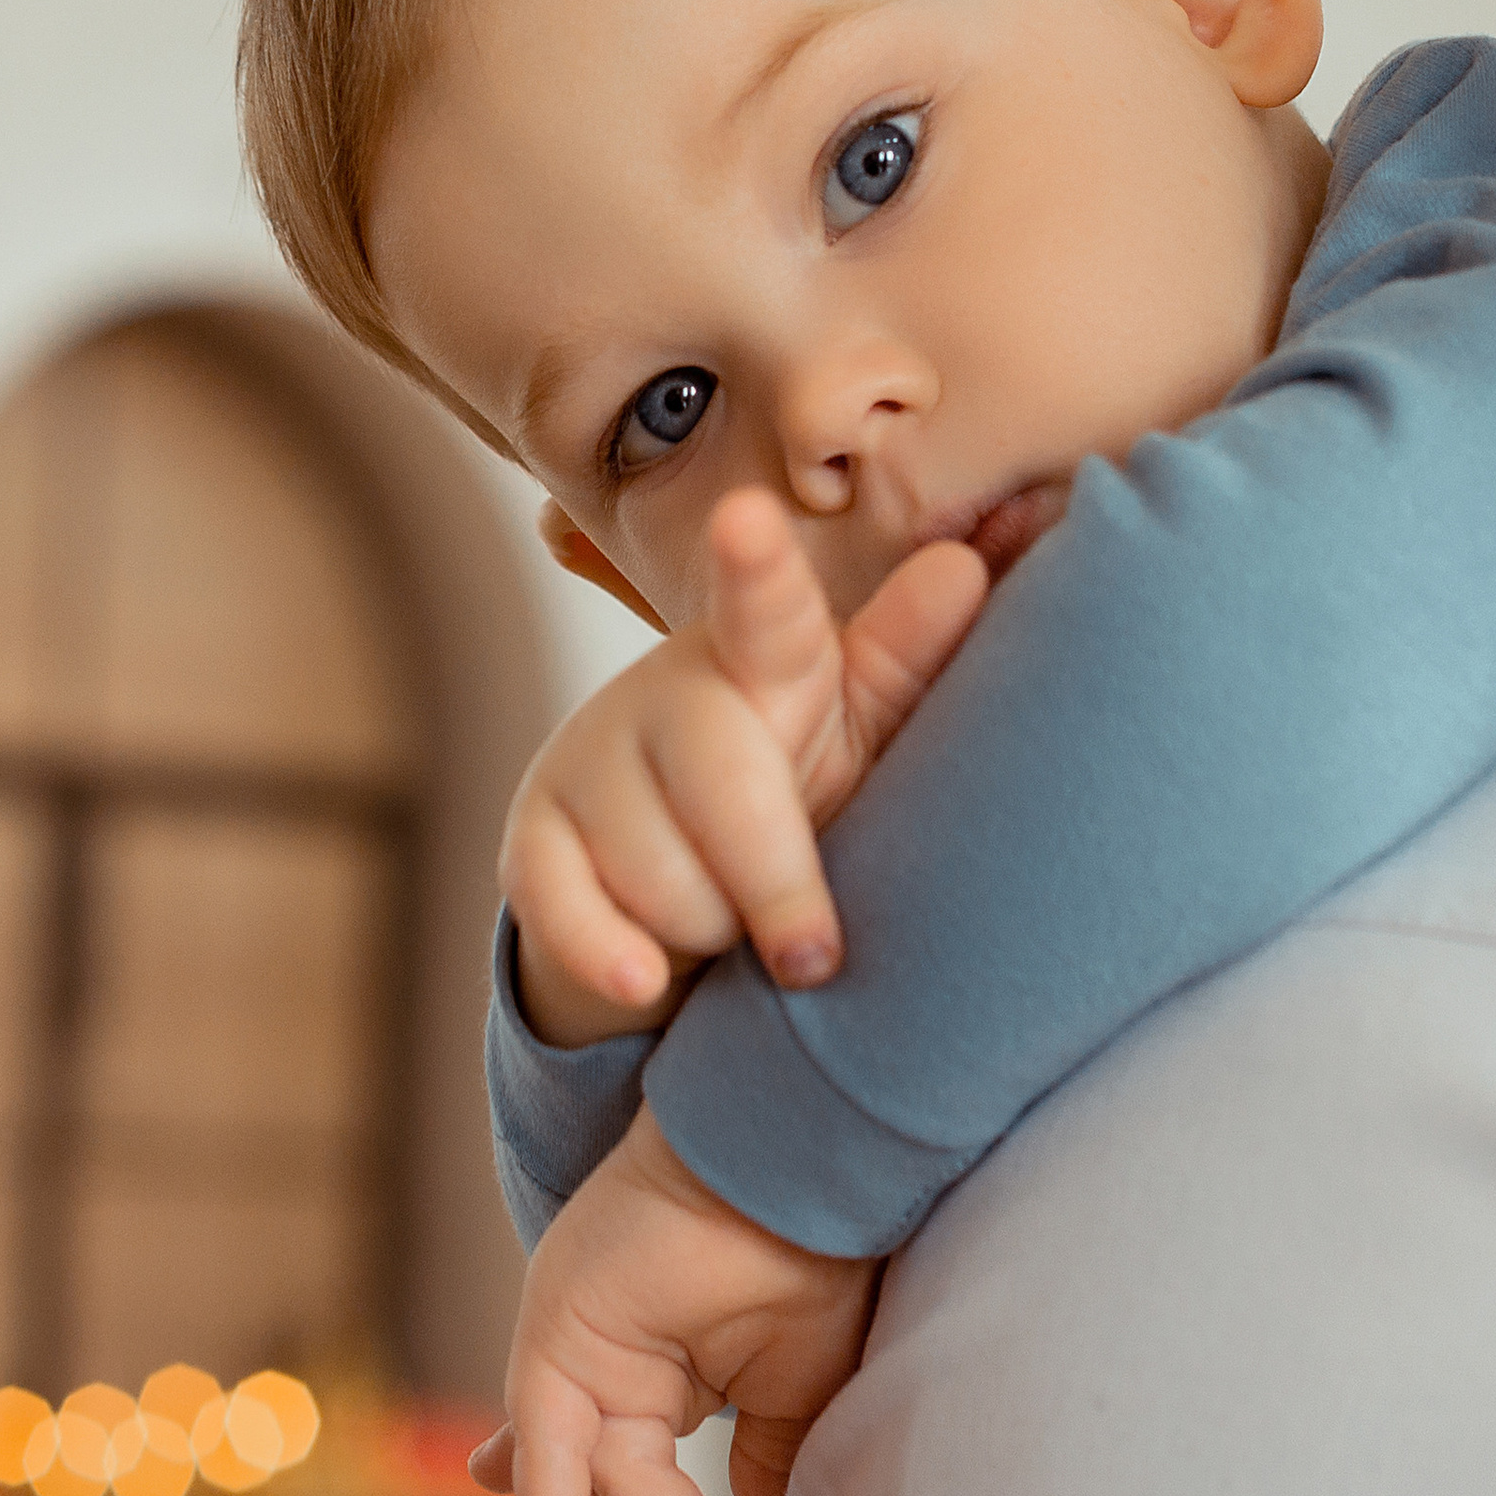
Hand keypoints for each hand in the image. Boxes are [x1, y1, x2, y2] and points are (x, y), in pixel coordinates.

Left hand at [471, 1109, 879, 1495]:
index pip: (646, 1485)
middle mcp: (615, 1371)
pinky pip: (553, 1447)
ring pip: (589, 1494)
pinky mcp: (555, 1341)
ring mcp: (580, 1356)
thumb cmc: (810, 1248)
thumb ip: (774, 1451)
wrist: (793, 1163)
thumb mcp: (808, 1377)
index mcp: (671, 1374)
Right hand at [502, 488, 986, 1046]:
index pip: (766, 609)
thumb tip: (964, 566)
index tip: (747, 519)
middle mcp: (664, 693)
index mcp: (760, 657)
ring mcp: (587, 761)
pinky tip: (647, 976)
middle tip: (817, 956)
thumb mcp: (853, 724)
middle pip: (727, 790)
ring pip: (662, 878)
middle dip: (780, 888)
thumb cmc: (784, 777)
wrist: (665, 874)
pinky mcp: (531, 838)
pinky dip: (615, 958)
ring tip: (727, 916)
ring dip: (712, 930)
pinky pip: (568, 915)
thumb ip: (908, 656)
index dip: (757, 568)